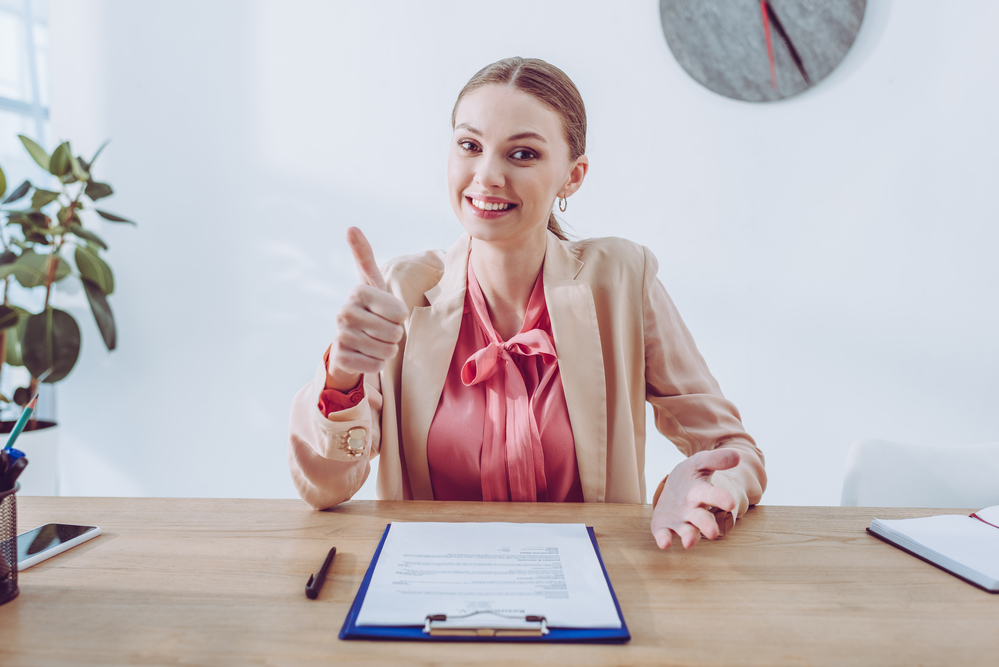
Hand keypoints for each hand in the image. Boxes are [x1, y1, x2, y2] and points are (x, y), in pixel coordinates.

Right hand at [326, 227, 407, 390]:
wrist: (350, 341)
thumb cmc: (369, 308)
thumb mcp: (371, 282)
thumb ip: (364, 255)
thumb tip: (351, 227)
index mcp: (357, 292)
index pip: (399, 311)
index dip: (400, 316)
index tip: (389, 312)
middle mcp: (344, 312)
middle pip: (394, 332)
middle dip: (395, 335)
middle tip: (382, 330)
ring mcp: (340, 336)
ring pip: (386, 351)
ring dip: (387, 350)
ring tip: (375, 341)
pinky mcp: (341, 358)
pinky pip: (375, 366)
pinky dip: (377, 364)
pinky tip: (367, 355)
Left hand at [650, 449, 739, 549]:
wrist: (675, 487)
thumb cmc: (692, 476)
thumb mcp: (700, 463)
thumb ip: (716, 459)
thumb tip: (736, 456)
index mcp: (703, 493)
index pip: (713, 496)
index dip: (721, 499)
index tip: (731, 504)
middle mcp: (694, 510)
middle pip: (702, 519)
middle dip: (707, 525)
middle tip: (712, 533)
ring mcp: (680, 520)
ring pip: (687, 530)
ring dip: (689, 536)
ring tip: (689, 542)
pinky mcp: (664, 526)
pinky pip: (664, 534)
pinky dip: (664, 538)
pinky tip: (664, 543)